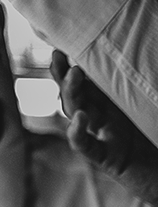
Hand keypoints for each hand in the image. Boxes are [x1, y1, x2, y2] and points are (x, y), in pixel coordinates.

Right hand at [51, 49, 157, 205]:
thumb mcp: (147, 109)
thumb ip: (136, 91)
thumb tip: (139, 58)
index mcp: (112, 108)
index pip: (86, 84)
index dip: (70, 67)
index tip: (63, 46)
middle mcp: (103, 120)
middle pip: (74, 95)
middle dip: (62, 75)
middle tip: (59, 55)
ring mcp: (102, 138)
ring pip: (76, 113)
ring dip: (71, 94)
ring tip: (73, 75)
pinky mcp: (107, 160)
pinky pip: (86, 146)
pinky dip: (78, 133)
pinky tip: (79, 118)